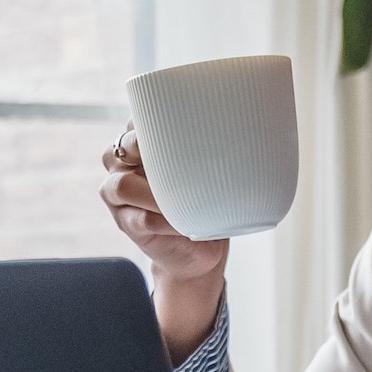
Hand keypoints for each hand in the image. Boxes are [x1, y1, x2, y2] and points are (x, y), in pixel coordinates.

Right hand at [101, 125, 228, 359]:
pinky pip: (139, 219)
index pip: (134, 122)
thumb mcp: (210, 172)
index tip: (172, 120)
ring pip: (121, 185)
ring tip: (174, 197)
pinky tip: (178, 222)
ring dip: (149, 191)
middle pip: (117, 150)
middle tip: (169, 155)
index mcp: (143, 148)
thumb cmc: (207, 202)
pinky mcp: (130, 226)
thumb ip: (215, 150)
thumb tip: (254, 127)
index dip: (145, 119)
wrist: (201, 252)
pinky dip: (160, 220)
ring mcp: (121, 200)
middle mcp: (124, 169)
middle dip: (140, 148)